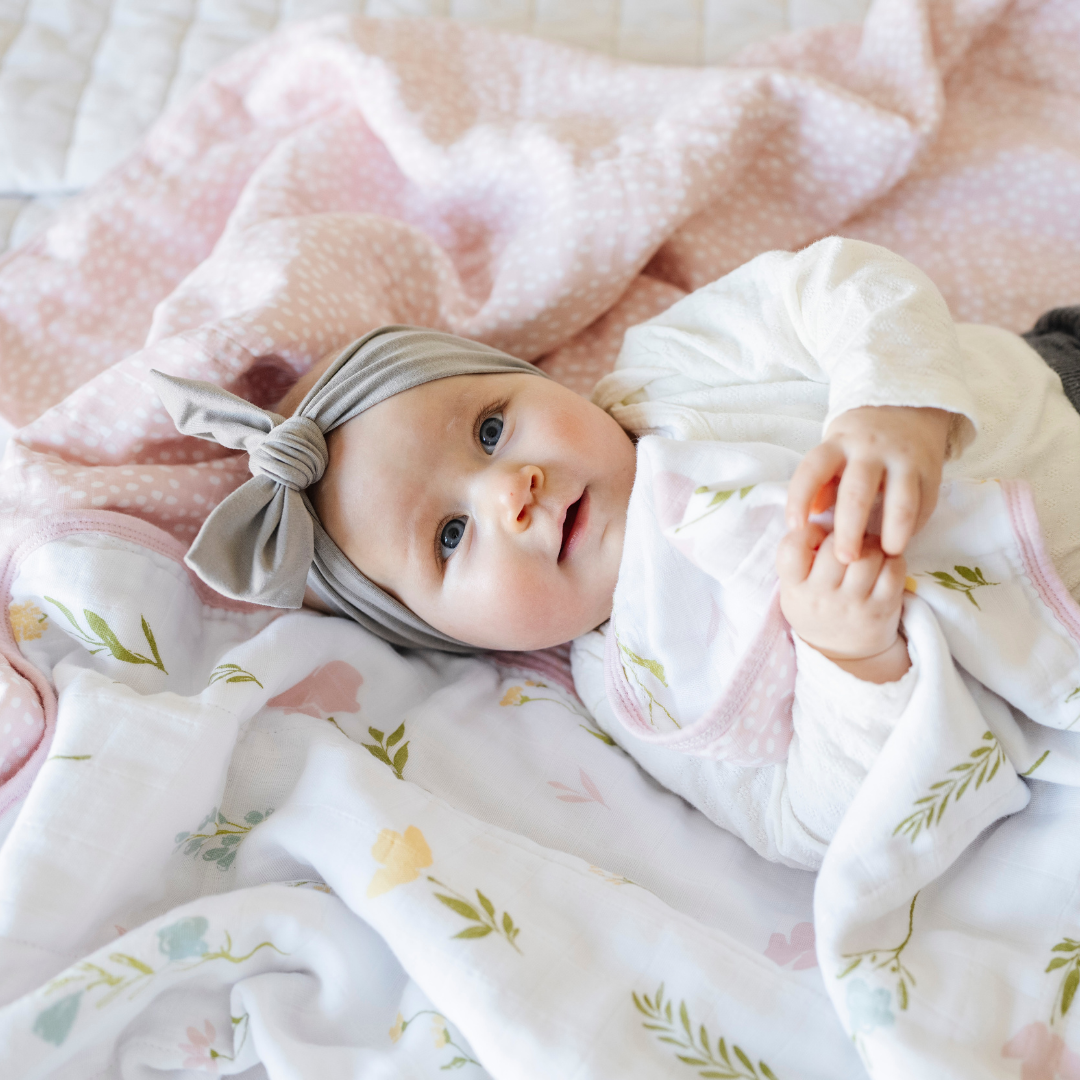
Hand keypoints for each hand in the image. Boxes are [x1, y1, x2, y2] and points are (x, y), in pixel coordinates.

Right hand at [778, 524, 909, 682]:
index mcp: (794, 588)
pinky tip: (885, 562)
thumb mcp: (793, 587)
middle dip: (845, 534)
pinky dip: (893, 558)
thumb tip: (820, 514)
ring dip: (872, 544)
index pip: (792, 548)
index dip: (806, 532)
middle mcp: (821, 598)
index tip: (815, 534)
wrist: (841, 656)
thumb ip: (799, 557)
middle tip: (849, 538)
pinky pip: (893, 569)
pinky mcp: (882, 609)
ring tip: (868, 549)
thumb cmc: (815, 607)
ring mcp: (854, 605)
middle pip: (835, 547)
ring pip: (868, 555)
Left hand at [786, 406, 951, 563]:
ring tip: (886, 554)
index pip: (813, 469)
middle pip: (857, 494)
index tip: (795, 527)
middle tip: (845, 559)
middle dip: (849, 530)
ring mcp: (904, 459)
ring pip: (901, 502)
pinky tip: (903, 540)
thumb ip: (821, 483)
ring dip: (893, 532)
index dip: (799, 498)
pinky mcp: (931, 469)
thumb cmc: (857, 441)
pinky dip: (914, 527)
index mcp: (838, 444)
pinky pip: (925, 504)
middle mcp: (871, 449)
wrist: (907, 404)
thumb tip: (811, 517)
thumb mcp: (832, 451)